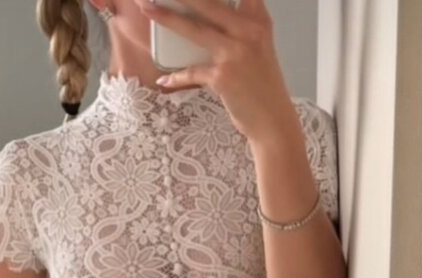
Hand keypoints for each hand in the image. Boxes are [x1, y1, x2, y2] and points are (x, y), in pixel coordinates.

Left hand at [136, 0, 292, 142]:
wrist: (273, 121)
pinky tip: (164, 79)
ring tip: (148, 9)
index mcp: (258, 21)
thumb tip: (210, 19)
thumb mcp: (259, 48)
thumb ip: (241, 28)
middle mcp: (248, 31)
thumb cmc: (263, 86)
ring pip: (194, 29)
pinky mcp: (222, 76)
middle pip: (209, 2)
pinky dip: (177, 77)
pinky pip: (192, 72)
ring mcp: (235, 53)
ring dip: (167, 18)